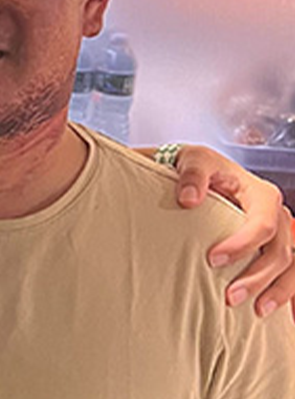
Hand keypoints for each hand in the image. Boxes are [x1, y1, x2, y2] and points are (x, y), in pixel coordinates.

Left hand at [171, 144, 294, 317]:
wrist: (205, 174)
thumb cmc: (201, 169)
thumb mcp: (194, 161)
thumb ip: (192, 176)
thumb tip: (188, 199)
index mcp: (262, 195)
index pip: (261, 226)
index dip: (241, 245)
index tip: (213, 260)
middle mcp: (278, 215)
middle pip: (279, 252)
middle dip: (257, 277)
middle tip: (230, 297)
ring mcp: (281, 233)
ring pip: (291, 266)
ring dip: (276, 290)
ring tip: (256, 311)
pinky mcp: (276, 247)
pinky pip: (291, 273)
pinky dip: (285, 292)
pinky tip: (272, 312)